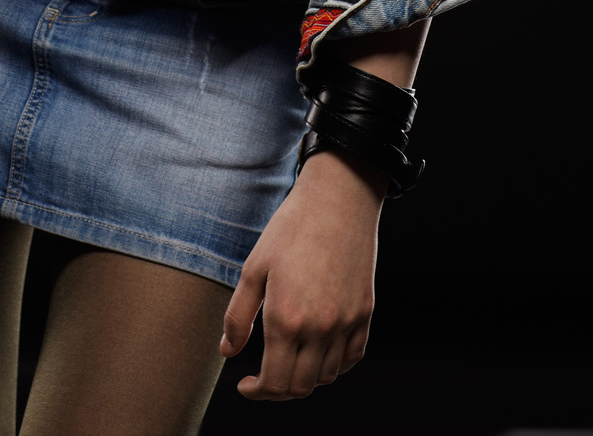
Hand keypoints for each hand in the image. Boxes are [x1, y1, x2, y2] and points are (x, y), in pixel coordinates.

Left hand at [220, 148, 383, 399]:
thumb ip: (238, 316)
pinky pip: (351, 358)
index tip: (245, 385)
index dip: (257, 392)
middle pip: (300, 387)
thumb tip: (228, 352)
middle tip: (263, 376)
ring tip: (288, 358)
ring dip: (304, 377)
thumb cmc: (291, 229)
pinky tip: (317, 351)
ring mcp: (346, 323)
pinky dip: (334, 364)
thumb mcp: (253, 268)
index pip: (274, 382)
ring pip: (326, 376)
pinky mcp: (365, 314)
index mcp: (286, 319)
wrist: (337, 200)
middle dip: (278, 389)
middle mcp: (320, 328)